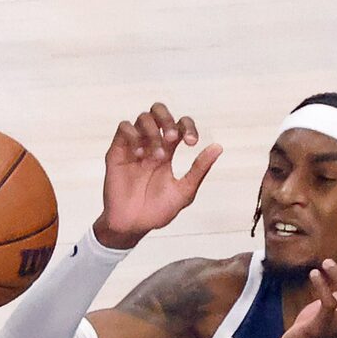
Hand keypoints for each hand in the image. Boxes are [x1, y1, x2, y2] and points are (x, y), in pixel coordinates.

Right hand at [94, 102, 220, 246]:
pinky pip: (124, 127)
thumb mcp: (183, 192)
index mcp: (168, 151)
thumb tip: (218, 147)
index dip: (188, 126)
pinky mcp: (117, 151)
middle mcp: (150, 144)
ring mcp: (134, 146)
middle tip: (174, 138)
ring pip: (143, 118)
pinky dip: (134, 135)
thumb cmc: (157, 212)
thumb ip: (199, 170)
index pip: (179, 125)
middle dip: (168, 119)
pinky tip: (140, 154)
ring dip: (153, 132)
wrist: (132, 226)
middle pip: (159, 111)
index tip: (192, 143)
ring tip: (157, 155)